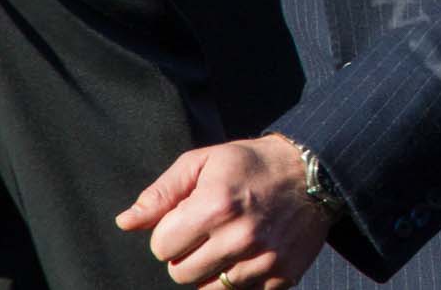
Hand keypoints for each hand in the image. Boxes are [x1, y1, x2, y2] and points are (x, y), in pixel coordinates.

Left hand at [115, 136, 330, 287]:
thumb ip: (162, 192)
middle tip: (209, 231)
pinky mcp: (281, 276)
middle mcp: (239, 237)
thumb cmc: (252, 164)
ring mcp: (262, 260)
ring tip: (228, 243)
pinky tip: (249, 254)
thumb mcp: (205, 162)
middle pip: (181, 273)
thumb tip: (126, 222)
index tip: (190, 216)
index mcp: (215, 206)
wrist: (314, 171)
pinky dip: (239, 279)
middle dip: (188, 253)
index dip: (171, 231)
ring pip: (208, 289)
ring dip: (211, 270)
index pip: (161, 247)